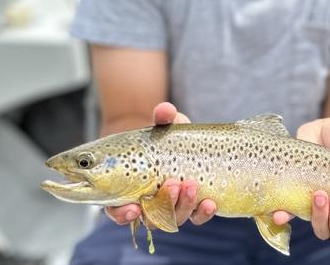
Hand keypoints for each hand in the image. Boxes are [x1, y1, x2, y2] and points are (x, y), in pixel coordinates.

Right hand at [104, 102, 217, 226]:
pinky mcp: (192, 208)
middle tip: (173, 183)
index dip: (123, 215)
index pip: (119, 211)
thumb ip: (163, 118)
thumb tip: (165, 110)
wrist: (185, 143)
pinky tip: (211, 203)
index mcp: (130, 189)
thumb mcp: (164, 126)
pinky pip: (197, 218)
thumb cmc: (164, 136)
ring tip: (192, 185)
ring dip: (183, 205)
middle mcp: (149, 204)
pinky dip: (202, 213)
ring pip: (174, 219)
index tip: (134, 208)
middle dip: (164, 204)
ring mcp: (172, 208)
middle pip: (151, 219)